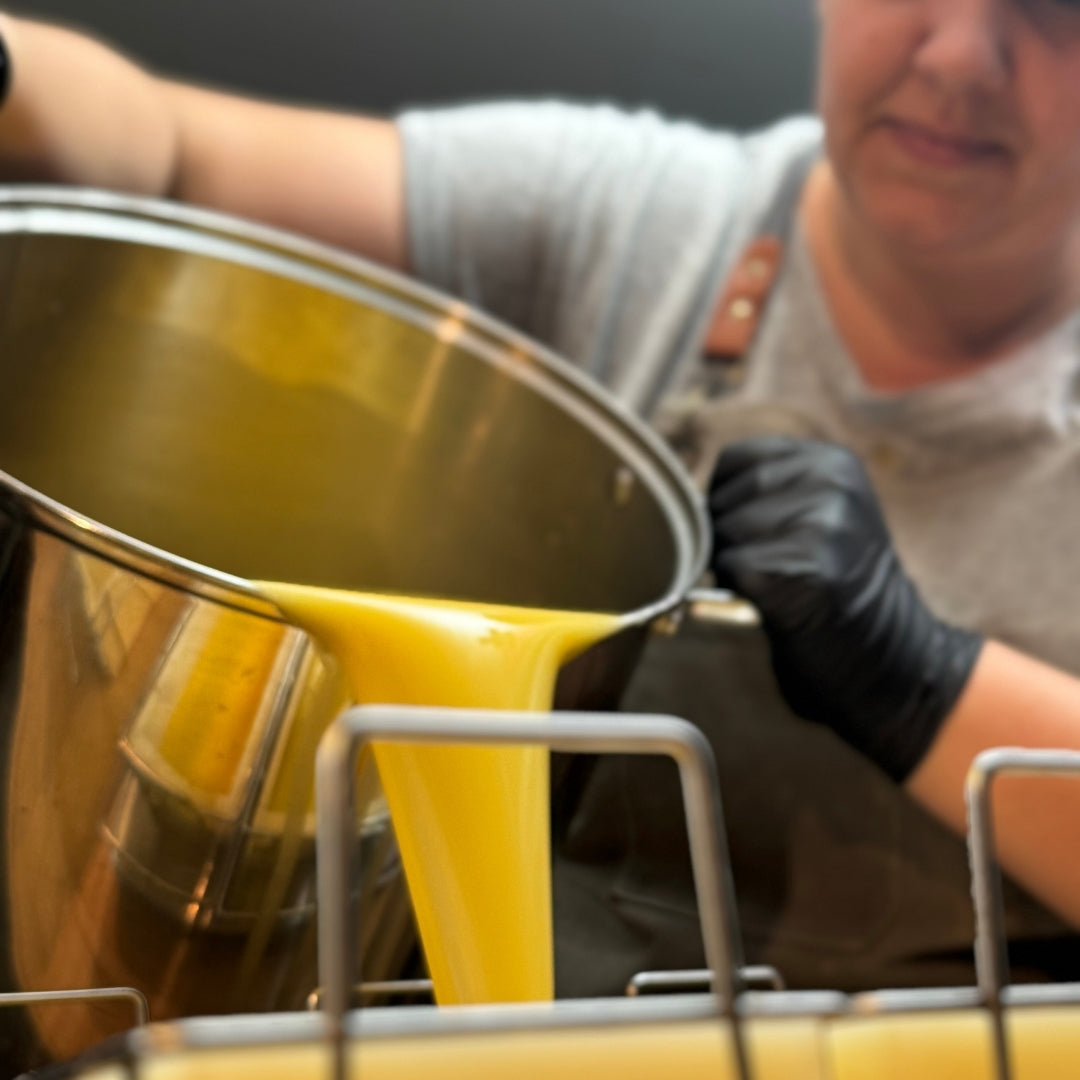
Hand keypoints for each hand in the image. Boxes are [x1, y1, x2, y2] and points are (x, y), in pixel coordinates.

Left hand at [708, 436, 982, 780]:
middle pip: (726, 497)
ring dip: (732, 562)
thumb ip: (774, 491)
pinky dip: (739, 588)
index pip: (736, 459)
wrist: (890, 654)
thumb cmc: (840, 586)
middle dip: (726, 533)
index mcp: (835, 463)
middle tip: (765, 564)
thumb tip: (693, 500)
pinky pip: (732, 567)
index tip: (747, 528)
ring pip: (724, 531)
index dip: (725, 498)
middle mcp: (831, 485)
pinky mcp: (799, 569)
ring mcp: (818, 526)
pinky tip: (774, 601)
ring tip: (774, 581)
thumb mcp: (825, 514)